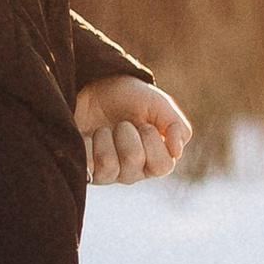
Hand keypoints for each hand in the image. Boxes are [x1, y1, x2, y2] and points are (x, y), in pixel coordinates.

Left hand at [74, 75, 191, 183]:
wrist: (93, 88)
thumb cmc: (129, 99)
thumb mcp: (157, 104)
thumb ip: (176, 125)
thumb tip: (177, 152)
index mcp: (155, 160)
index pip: (162, 166)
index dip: (152, 139)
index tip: (144, 123)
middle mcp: (133, 172)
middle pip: (133, 160)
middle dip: (125, 131)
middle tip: (122, 123)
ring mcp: (107, 175)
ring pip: (108, 163)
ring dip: (104, 135)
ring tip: (103, 129)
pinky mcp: (85, 171)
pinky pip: (86, 165)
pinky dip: (87, 142)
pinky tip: (88, 136)